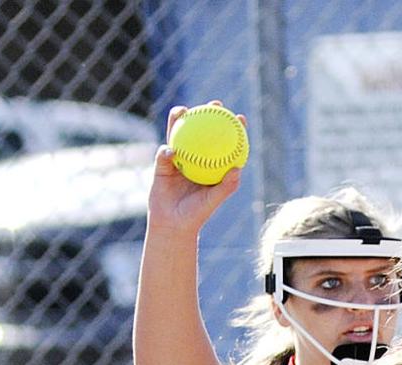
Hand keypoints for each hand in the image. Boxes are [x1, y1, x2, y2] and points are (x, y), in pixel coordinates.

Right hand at [146, 104, 244, 236]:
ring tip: (184, 111)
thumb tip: (238, 168)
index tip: (240, 117)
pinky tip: (171, 151)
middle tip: (215, 104)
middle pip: (201, 129)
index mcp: (210, 165)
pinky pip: (163, 154)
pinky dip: (167, 152)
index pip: (223, 142)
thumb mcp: (213, 201)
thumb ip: (226, 186)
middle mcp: (195, 158)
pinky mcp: (162, 164)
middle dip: (208, 112)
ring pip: (179, 133)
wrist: (172, 224)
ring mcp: (178, 159)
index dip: (232, 128)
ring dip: (180, 118)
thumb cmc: (196, 215)